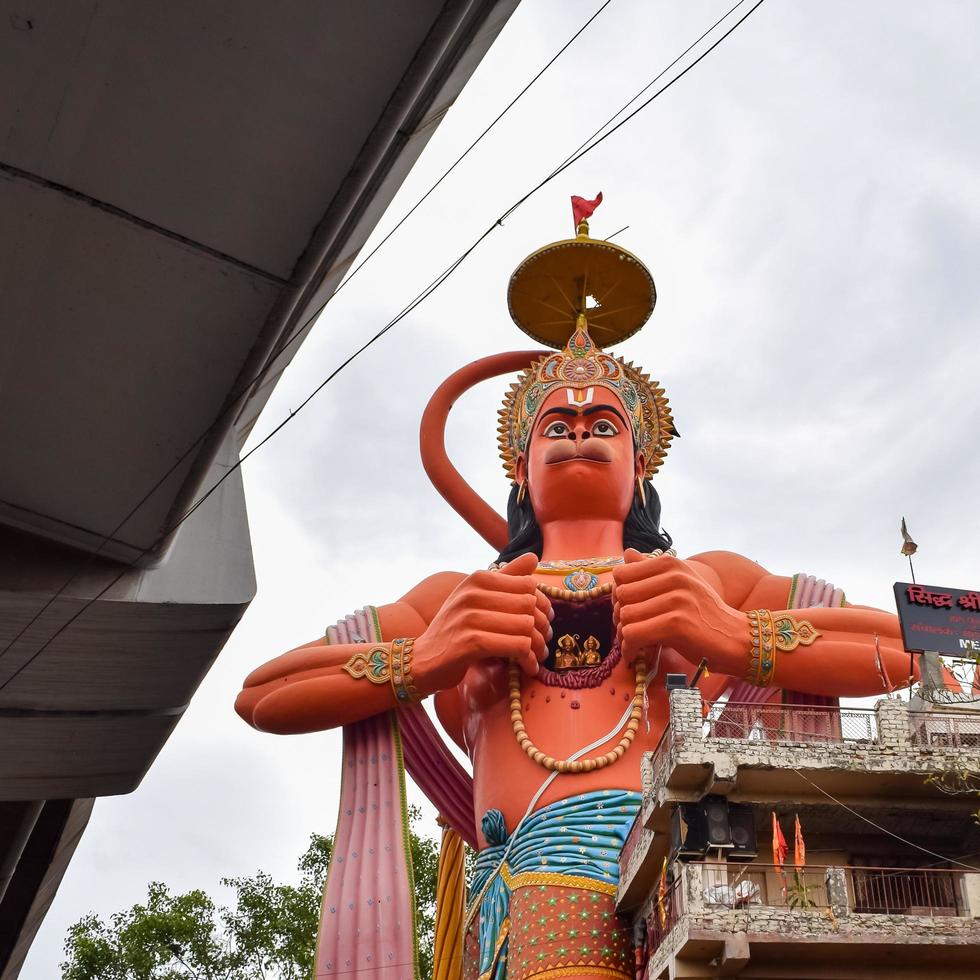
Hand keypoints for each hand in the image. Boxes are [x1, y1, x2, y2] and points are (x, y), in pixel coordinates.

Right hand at [412, 552, 552, 694]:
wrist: (422, 660)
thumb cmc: (455, 629)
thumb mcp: (476, 598)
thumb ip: (506, 577)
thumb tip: (533, 558)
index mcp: (477, 579)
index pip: (528, 585)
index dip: (541, 604)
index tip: (542, 621)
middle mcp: (472, 594)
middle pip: (529, 605)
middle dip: (541, 626)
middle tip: (542, 641)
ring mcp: (470, 617)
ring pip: (525, 626)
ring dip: (536, 645)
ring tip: (535, 655)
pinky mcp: (471, 643)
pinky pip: (516, 646)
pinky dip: (527, 658)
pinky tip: (526, 665)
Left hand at [613, 549, 745, 668]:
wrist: (737, 638)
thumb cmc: (705, 614)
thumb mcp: (681, 584)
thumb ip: (651, 569)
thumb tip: (627, 553)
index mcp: (671, 563)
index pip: (622, 573)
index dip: (618, 595)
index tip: (626, 610)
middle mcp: (674, 576)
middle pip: (621, 595)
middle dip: (618, 616)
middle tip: (628, 630)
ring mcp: (676, 599)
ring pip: (626, 615)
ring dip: (623, 635)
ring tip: (632, 644)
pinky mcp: (677, 624)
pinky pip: (634, 634)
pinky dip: (629, 647)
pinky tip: (634, 654)